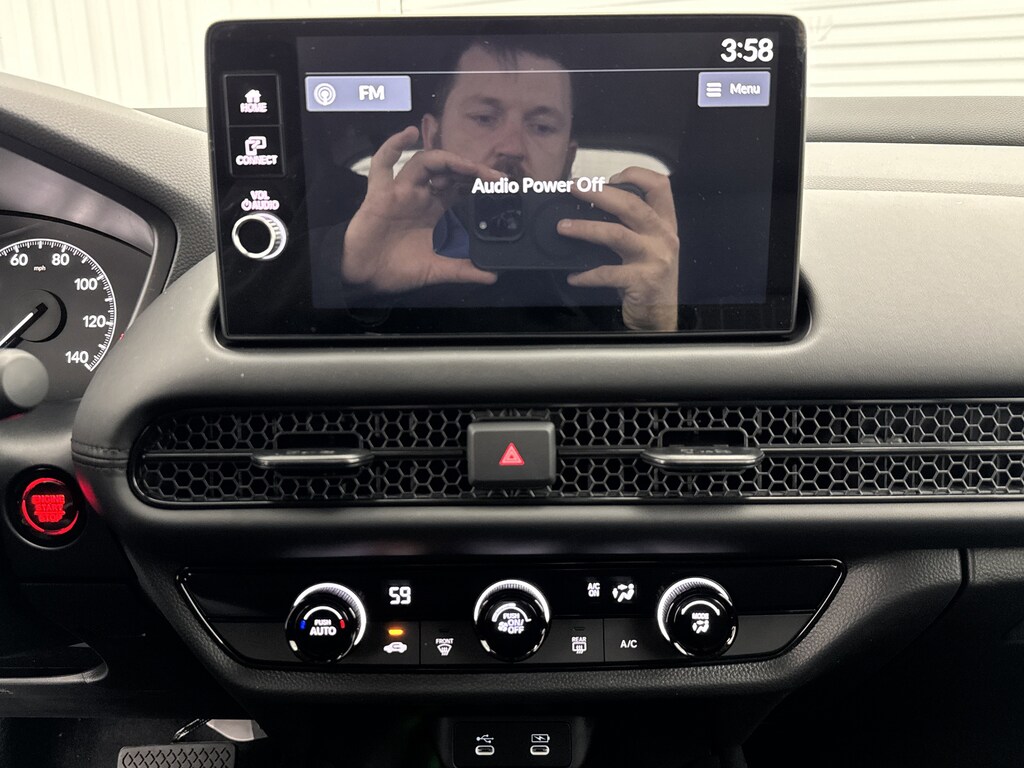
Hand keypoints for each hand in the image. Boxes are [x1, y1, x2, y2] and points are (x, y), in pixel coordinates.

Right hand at [341, 126, 500, 293]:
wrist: (366, 277)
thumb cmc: (398, 269)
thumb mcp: (438, 271)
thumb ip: (464, 271)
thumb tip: (492, 276)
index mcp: (435, 210)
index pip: (461, 187)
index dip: (480, 182)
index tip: (503, 186)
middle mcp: (420, 196)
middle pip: (448, 171)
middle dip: (472, 170)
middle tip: (495, 177)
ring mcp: (400, 192)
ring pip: (424, 163)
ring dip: (448, 160)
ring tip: (468, 166)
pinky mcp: (379, 194)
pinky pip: (382, 164)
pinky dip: (393, 145)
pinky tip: (408, 134)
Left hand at [558, 168, 679, 330]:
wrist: (659, 316)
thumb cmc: (649, 279)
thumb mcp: (648, 247)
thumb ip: (631, 226)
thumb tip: (593, 207)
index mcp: (665, 224)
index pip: (659, 185)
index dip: (635, 174)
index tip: (610, 177)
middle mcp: (663, 237)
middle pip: (632, 204)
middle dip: (599, 192)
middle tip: (575, 188)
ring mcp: (655, 258)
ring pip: (617, 234)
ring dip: (586, 228)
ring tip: (563, 226)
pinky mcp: (642, 281)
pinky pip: (608, 273)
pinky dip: (587, 274)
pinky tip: (573, 276)